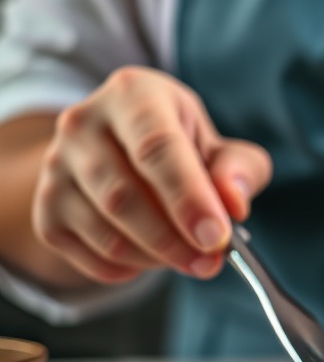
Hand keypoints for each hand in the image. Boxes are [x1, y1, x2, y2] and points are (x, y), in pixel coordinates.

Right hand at [31, 67, 271, 284]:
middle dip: (174, 239)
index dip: (188, 197)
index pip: (156, 147)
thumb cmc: (184, 147)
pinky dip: (127, 268)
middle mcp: (83, 123)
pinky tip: (154, 257)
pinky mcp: (45, 208)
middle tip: (211, 261)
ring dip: (155, 256)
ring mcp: (56, 166)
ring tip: (190, 258)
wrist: (126, 150)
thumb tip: (233, 204)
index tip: (216, 236)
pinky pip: (85, 254)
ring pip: (104, 228)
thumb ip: (239, 169)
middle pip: (124, 195)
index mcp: (134, 93)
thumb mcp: (222, 147)